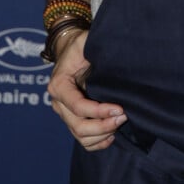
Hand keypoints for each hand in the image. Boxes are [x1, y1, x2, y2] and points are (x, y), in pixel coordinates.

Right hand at [47, 29, 126, 150]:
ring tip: (120, 123)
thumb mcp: (84, 41)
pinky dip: (97, 142)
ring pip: (81, 136)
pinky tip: (112, 135)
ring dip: (102, 134)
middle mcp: (59, 102)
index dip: (99, 111)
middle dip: (103, 126)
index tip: (119, 108)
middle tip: (124, 116)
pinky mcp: (72, 119)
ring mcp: (64, 113)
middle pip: (78, 126)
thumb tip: (110, 55)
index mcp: (59, 85)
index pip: (78, 106)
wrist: (69, 49)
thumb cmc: (79, 45)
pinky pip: (82, 139)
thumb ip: (91, 46)